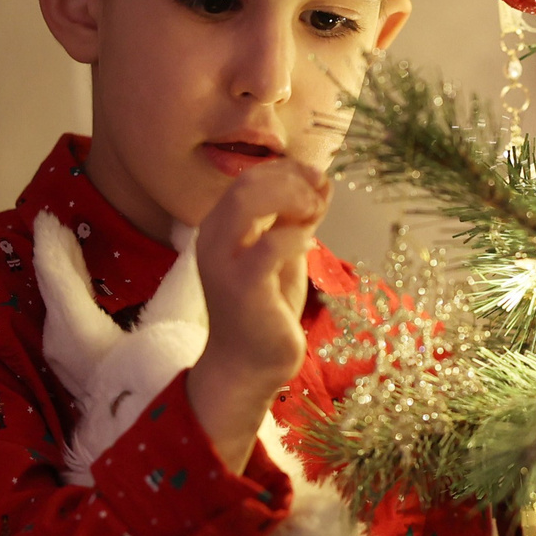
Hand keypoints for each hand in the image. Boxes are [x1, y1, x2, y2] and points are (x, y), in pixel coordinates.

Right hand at [184, 158, 328, 468]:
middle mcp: (213, 239)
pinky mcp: (241, 287)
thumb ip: (297, 219)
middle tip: (320, 194)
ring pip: (248, 204)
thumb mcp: (285, 253)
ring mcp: (223, 262)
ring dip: (290, 198)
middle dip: (291, 180)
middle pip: (246, 184)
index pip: (249, 179)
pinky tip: (310, 243)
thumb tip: (322, 182)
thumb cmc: (266, 309)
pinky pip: (268, 247)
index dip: (288, 170)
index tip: (319, 179)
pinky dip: (294, 236)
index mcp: (221, 227)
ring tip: (315, 213)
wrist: (250, 365)